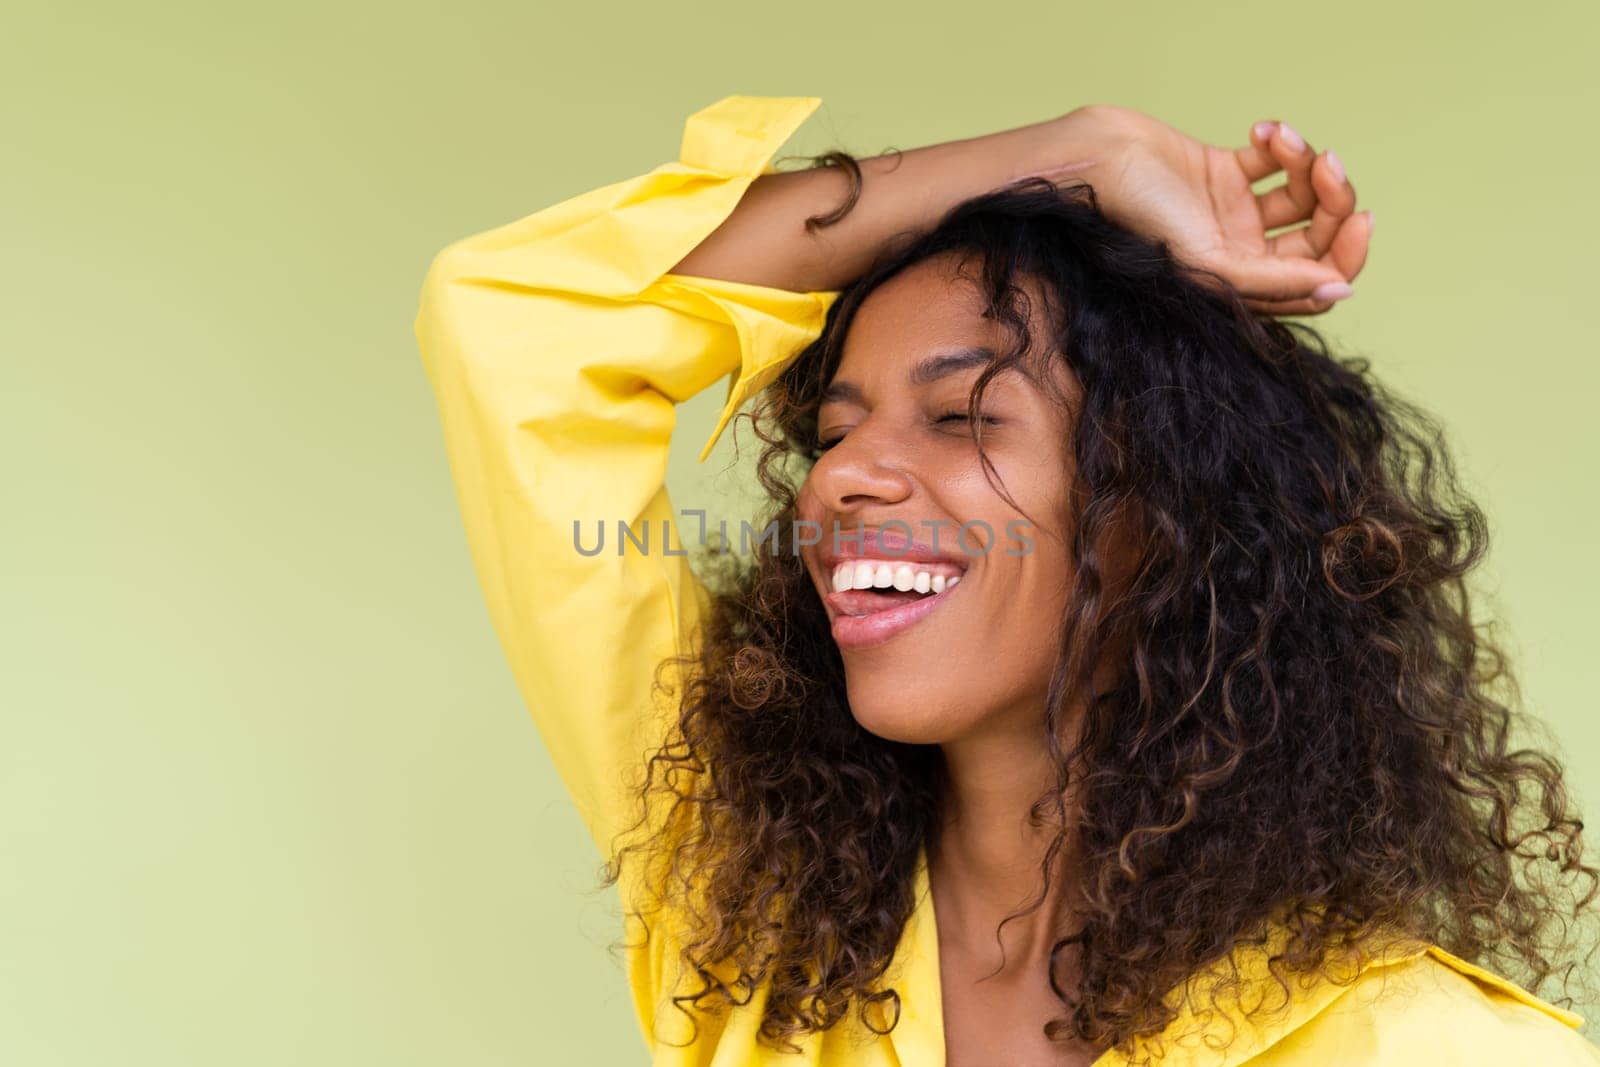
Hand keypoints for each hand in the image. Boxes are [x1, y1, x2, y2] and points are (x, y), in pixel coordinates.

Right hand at [1047, 105, 1372, 316]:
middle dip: (1334, 199)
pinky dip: (1282, 144)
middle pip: (1318, 236)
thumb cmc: (1135, 218)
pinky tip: (1262, 131)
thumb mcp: (1209, 262)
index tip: (1360, 218)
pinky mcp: (1225, 173)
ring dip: (1308, 163)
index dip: (1348, 254)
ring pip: (1304, 194)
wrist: (1093, 163)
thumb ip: (1275, 282)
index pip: (1317, 281)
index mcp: (1240, 286)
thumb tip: (1340, 291)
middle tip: (1327, 165)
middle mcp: (1242, 254)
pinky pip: (1276, 161)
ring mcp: (1235, 214)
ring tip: (1283, 140)